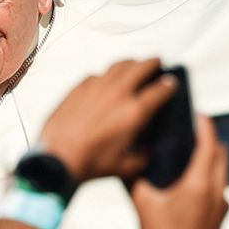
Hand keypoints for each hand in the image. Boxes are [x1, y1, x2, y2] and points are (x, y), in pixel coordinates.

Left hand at [39, 58, 176, 180]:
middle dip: (153, 62)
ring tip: (135, 63)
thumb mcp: (124, 167)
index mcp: (135, 112)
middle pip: (141, 67)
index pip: (160, 90)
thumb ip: (141, 158)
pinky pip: (97, 74)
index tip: (172, 82)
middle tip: (157, 61)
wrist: (56, 159)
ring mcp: (97, 87)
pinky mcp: (79, 87)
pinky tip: (106, 80)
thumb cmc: (90, 165)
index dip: (169, 85)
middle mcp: (118, 94)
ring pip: (119, 65)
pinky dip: (106, 75)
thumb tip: (147, 152)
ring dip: (131, 62)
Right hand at [130, 115, 228, 228]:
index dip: (205, 127)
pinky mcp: (221, 216)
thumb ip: (137, 181)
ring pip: (222, 171)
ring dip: (212, 159)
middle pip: (221, 155)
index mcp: (200, 185)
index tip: (199, 116)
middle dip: (211, 140)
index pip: (208, 145)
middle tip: (197, 132)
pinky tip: (194, 182)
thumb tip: (131, 166)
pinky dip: (211, 177)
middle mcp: (216, 192)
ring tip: (194, 154)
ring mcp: (222, 205)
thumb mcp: (144, 206)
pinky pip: (220, 187)